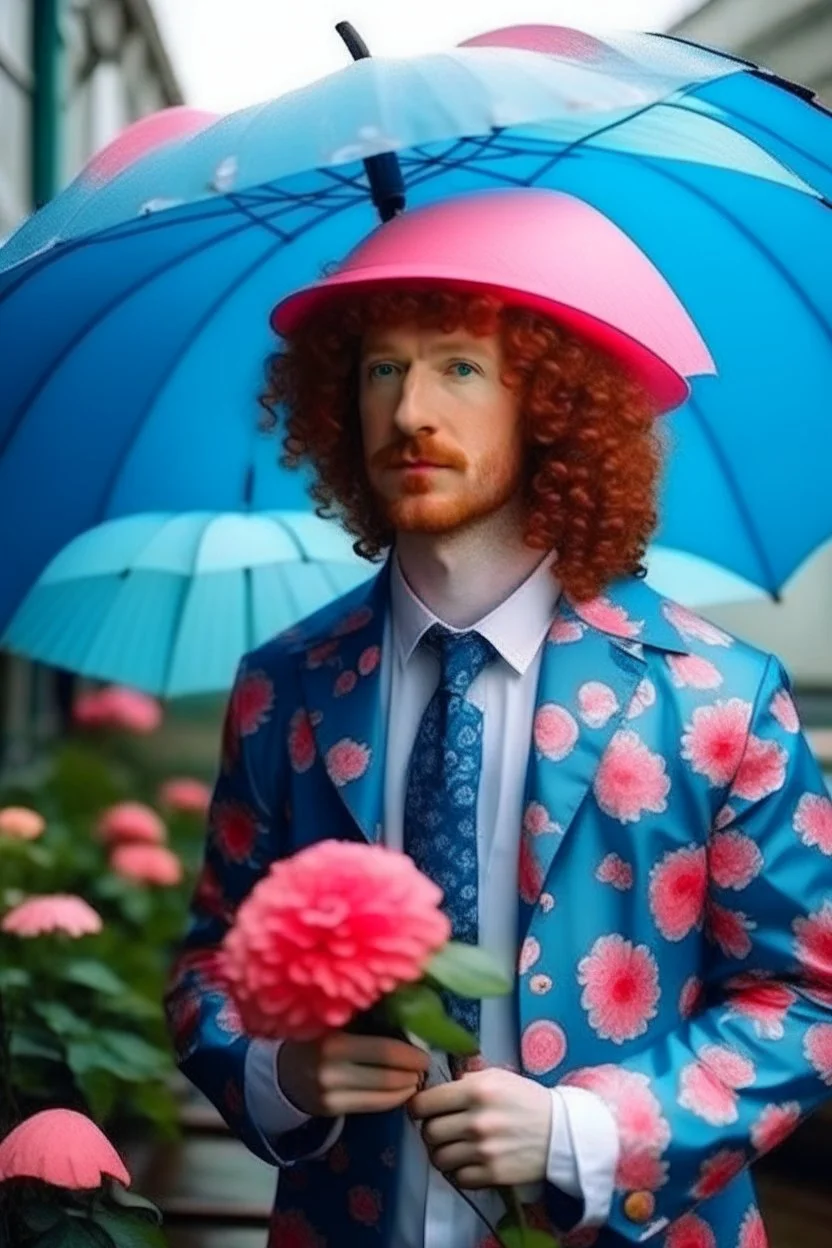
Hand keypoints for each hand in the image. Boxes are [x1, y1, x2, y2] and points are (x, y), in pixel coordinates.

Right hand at [277, 1032, 429, 1117]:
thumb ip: (367, 1020)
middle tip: (424, 1066)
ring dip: (406, 1088)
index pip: (385, 1051)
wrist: (284, 1069)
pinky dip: (393, 1099)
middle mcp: (330, 1068)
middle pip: (387, 1076)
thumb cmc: (320, 1037)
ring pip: (383, 1095)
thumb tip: (411, 1018)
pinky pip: (372, 1106)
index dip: (411, 1055)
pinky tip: (401, 1091)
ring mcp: (329, 1092)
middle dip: (412, 1073)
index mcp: (334, 1039)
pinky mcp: (330, 1109)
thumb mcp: (337, 1022)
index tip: (425, 1054)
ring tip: (416, 1079)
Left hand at [409, 1067, 552, 1188]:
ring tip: (454, 1147)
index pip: (424, 1103)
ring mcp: (484, 1150)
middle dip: (431, 1131)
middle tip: (442, 1129)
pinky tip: (469, 1162)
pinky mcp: (492, 1174)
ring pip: (439, 1158)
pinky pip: (457, 1178)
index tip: (423, 1110)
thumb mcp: (496, 1077)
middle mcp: (476, 1121)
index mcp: (475, 1090)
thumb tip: (436, 1090)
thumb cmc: (525, 1099)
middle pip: (429, 1132)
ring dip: (443, 1153)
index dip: (418, 1107)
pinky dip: (459, 1172)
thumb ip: (465, 1081)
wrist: (560, 1131)